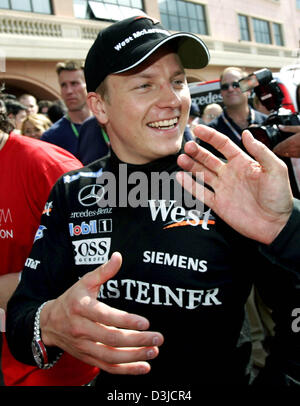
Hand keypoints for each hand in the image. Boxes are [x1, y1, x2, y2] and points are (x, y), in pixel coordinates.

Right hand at [40, 252, 163, 374]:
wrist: (49, 323)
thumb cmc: (71, 299)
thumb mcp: (84, 282)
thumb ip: (104, 271)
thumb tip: (118, 256)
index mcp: (82, 308)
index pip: (105, 316)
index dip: (126, 321)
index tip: (145, 322)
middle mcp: (82, 329)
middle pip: (111, 339)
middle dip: (137, 340)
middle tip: (157, 337)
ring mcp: (84, 347)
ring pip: (111, 356)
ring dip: (135, 357)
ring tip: (154, 351)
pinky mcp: (87, 358)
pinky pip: (107, 367)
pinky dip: (126, 370)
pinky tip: (144, 367)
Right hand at [176, 125, 292, 243]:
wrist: (276, 225)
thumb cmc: (280, 197)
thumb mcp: (275, 169)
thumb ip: (260, 151)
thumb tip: (246, 133)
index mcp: (243, 163)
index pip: (223, 145)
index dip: (210, 136)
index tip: (197, 128)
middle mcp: (230, 174)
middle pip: (209, 158)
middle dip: (197, 151)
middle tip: (187, 146)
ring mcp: (223, 189)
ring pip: (202, 174)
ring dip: (191, 165)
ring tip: (181, 158)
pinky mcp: (218, 204)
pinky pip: (200, 193)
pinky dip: (189, 185)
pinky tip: (180, 176)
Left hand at [272, 126, 299, 156]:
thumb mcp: (299, 128)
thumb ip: (288, 128)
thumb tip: (280, 126)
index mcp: (291, 142)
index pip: (279, 147)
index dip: (275, 148)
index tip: (272, 148)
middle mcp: (293, 149)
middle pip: (282, 152)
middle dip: (277, 151)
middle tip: (274, 150)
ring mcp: (297, 153)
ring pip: (287, 155)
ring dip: (283, 153)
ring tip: (280, 152)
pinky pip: (293, 156)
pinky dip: (289, 154)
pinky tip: (289, 153)